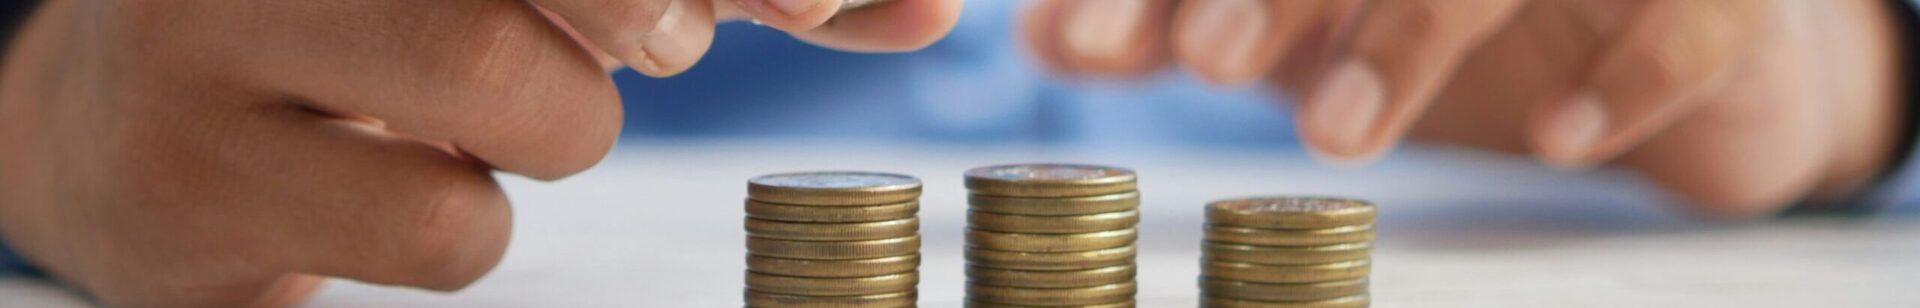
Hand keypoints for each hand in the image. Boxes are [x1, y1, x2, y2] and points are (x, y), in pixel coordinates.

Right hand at [0, 0, 959, 305]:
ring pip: (505, 90)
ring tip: (491, 117)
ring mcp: (211, 35)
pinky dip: (476, 225)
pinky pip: (445, 225)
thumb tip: (928, 10)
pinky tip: (398, 185)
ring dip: (557, 131)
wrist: (135, 125)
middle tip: (657, 37)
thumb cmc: (390, 32)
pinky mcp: (188, 176)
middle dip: (645, 11)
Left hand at [1021, 0, 1905, 216]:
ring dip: (1414, 35)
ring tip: (1336, 138)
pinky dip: (1631, 73)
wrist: (1669, 43)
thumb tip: (1047, 32)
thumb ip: (1177, 18)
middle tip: (1208, 61)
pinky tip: (1560, 136)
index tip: (1088, 41)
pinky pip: (1690, 20)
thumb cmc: (1451, 18)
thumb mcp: (1301, 23)